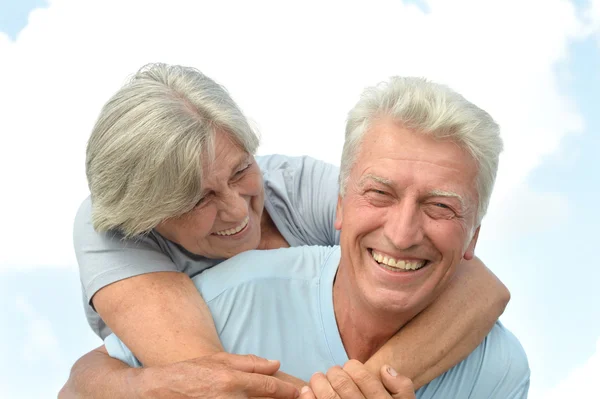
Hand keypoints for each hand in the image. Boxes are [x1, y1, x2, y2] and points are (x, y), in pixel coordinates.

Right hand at [136, 352, 299, 398]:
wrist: (161, 390)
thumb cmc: (191, 372)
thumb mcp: (220, 360)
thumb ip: (250, 363)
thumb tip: (276, 364)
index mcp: (232, 380)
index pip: (269, 388)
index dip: (287, 391)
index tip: (298, 393)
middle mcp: (230, 398)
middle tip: (295, 398)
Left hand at [301, 360, 414, 398]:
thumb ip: (402, 388)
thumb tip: (384, 369)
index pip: (363, 377)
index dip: (352, 367)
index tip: (348, 367)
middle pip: (343, 384)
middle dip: (333, 373)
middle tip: (332, 372)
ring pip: (328, 397)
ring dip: (318, 383)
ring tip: (317, 379)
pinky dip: (309, 398)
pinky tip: (307, 392)